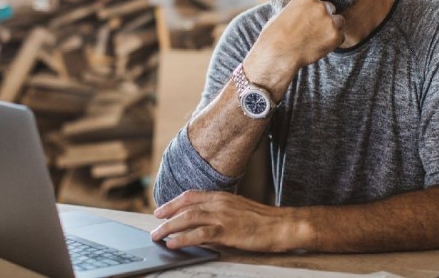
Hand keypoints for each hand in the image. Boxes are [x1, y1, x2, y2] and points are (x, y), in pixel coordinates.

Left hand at [151, 190, 297, 251]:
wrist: (283, 225)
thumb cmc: (264, 220)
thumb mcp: (239, 210)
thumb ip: (222, 211)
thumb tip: (205, 222)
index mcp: (223, 196)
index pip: (192, 196)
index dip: (174, 202)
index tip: (162, 209)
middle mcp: (220, 203)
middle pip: (186, 206)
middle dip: (167, 214)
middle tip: (155, 223)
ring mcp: (223, 216)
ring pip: (188, 218)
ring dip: (170, 226)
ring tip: (158, 235)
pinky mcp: (227, 231)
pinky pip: (200, 234)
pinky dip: (183, 238)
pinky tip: (173, 243)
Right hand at [244, 0, 344, 94]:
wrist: (278, 54)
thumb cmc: (274, 36)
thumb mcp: (283, 13)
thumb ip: (298, 9)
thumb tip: (303, 11)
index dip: (313, 7)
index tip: (309, 15)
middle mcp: (320, 6)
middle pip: (330, 8)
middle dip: (323, 17)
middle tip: (313, 29)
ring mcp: (329, 20)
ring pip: (339, 21)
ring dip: (331, 28)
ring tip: (318, 38)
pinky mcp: (335, 36)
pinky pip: (340, 37)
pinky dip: (333, 42)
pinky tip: (319, 46)